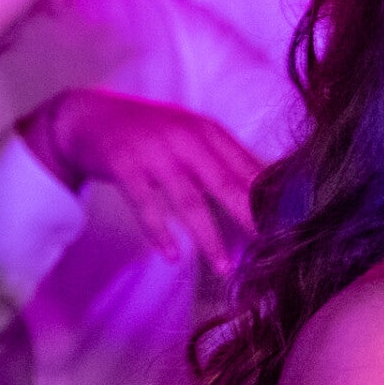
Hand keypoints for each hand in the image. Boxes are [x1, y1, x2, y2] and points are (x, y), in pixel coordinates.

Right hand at [20, 87, 260, 267]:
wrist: (88, 115)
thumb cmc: (151, 133)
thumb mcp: (192, 137)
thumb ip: (227, 162)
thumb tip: (272, 192)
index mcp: (210, 133)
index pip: (250, 169)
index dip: (273, 201)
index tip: (295, 229)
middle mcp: (186, 139)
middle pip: (228, 185)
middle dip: (252, 221)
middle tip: (274, 253)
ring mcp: (154, 152)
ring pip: (190, 201)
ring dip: (210, 239)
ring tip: (226, 269)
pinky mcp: (124, 165)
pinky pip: (146, 205)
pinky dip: (160, 233)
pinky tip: (172, 256)